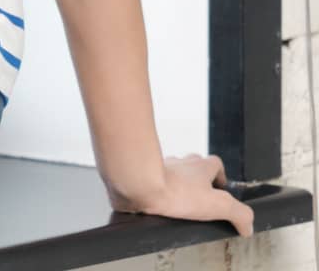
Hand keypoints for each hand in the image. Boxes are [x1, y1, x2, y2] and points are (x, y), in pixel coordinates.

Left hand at [108, 153, 254, 238]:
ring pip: (171, 171)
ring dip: (175, 185)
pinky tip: (157, 205)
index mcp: (200, 165)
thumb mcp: (218, 205)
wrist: (138, 185)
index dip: (220, 176)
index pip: (215, 164)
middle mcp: (180, 162)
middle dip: (197, 181)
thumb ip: (239, 214)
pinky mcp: (142, 175)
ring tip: (178, 204)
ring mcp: (159, 166)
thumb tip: (248, 224)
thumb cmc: (175, 191)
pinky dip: (156, 191)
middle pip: (192, 166)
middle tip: (200, 200)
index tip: (221, 191)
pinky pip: (151, 180)